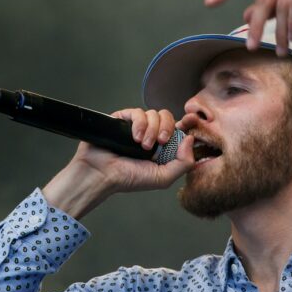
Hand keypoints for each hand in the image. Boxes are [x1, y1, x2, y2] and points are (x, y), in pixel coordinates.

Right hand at [71, 108, 195, 193]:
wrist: (102, 174)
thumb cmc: (129, 179)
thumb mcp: (163, 177)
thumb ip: (183, 162)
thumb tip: (190, 139)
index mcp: (162, 147)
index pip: (178, 128)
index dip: (185, 124)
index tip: (189, 123)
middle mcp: (150, 134)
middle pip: (167, 117)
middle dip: (167, 128)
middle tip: (160, 142)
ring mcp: (136, 126)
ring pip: (154, 113)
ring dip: (151, 129)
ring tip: (142, 145)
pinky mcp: (123, 119)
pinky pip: (137, 112)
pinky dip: (139, 124)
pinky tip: (134, 138)